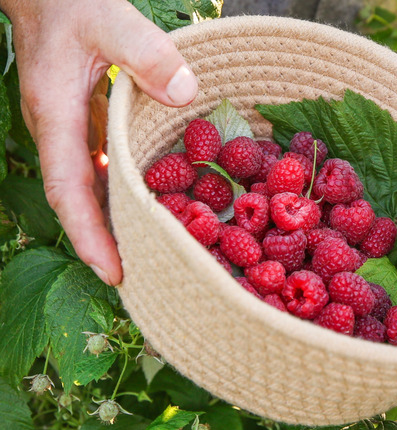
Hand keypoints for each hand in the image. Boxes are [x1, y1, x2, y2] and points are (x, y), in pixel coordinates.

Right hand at [1, 0, 197, 284]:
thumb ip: (146, 53)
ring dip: (115, 222)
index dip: (89, 235)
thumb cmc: (71, 1)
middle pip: (77, 203)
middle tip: (145, 281)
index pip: (68, 189)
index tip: (114, 272)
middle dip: (105, 243)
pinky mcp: (84, 122)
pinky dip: (123, 193)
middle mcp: (59, 131)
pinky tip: (151, 206)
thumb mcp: (110, 18)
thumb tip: (186, 94)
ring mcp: (69, 129)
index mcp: (56, 115)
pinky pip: (101, 168)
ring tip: (152, 256)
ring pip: (89, 189)